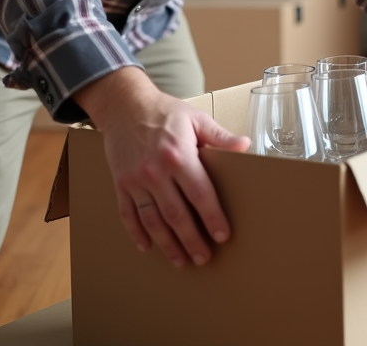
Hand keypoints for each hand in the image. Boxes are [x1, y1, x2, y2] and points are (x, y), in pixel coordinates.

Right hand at [73, 66, 249, 267]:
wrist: (124, 105)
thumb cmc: (164, 113)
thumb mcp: (196, 119)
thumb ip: (220, 136)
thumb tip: (245, 146)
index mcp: (178, 155)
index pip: (200, 194)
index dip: (212, 217)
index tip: (223, 235)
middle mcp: (155, 172)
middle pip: (176, 215)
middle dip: (192, 240)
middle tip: (204, 258)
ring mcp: (135, 180)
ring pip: (153, 220)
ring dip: (167, 244)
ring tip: (181, 261)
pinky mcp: (120, 184)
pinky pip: (128, 214)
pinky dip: (137, 233)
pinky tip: (148, 247)